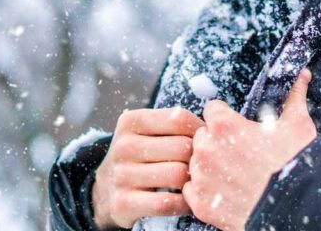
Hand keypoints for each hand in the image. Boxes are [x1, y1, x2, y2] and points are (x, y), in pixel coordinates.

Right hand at [92, 107, 205, 228]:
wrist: (106, 189)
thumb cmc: (141, 156)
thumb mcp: (148, 132)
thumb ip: (175, 124)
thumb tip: (214, 126)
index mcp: (131, 121)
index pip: (178, 118)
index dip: (200, 130)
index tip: (205, 141)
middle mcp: (123, 146)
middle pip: (181, 147)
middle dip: (199, 157)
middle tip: (205, 165)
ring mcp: (121, 175)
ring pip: (177, 174)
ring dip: (193, 182)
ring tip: (197, 182)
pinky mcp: (123, 203)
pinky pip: (167, 202)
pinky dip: (184, 203)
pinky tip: (186, 200)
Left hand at [182, 68, 316, 230]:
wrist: (298, 207)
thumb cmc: (296, 164)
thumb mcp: (298, 125)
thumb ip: (294, 96)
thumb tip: (302, 74)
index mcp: (224, 124)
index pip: (212, 110)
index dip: (226, 118)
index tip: (237, 128)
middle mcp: (206, 148)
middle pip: (202, 136)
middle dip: (216, 142)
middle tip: (238, 153)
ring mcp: (202, 176)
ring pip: (196, 162)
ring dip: (209, 166)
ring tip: (234, 174)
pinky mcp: (201, 203)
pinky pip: (192, 189)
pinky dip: (205, 191)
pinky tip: (225, 191)